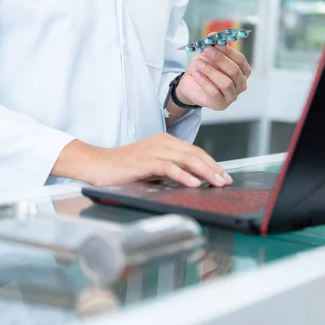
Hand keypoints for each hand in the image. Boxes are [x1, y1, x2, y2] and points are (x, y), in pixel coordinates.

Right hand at [52, 137, 232, 187]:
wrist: (99, 164)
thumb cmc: (126, 167)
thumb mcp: (154, 166)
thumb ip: (172, 169)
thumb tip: (195, 179)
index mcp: (167, 141)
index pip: (195, 152)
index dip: (211, 163)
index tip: (223, 175)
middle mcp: (163, 142)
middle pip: (195, 154)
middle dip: (213, 168)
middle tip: (226, 181)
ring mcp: (155, 150)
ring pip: (187, 159)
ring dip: (204, 172)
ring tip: (217, 182)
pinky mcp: (146, 160)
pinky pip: (170, 167)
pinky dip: (184, 175)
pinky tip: (194, 183)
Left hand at [176, 44, 251, 110]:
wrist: (191, 84)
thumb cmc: (204, 68)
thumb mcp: (208, 54)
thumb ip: (213, 44)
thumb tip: (214, 34)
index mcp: (243, 71)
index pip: (241, 60)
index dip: (229, 51)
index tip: (216, 43)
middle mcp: (241, 84)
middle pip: (234, 71)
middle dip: (219, 59)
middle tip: (206, 50)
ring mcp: (232, 96)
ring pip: (226, 83)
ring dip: (211, 71)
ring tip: (198, 63)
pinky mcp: (221, 104)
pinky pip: (215, 92)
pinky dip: (204, 81)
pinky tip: (196, 74)